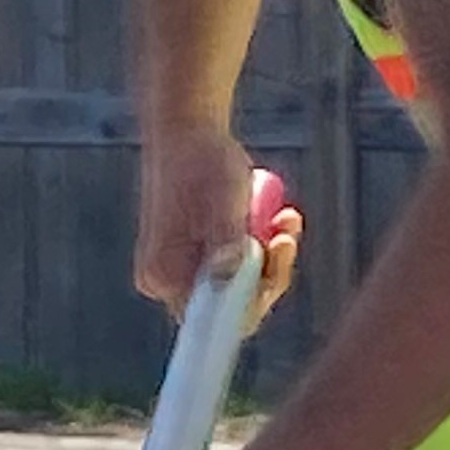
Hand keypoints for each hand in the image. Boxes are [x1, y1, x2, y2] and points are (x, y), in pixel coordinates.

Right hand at [136, 128, 301, 328]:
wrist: (188, 129)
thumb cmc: (202, 161)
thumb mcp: (223, 201)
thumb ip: (227, 245)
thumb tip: (230, 282)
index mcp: (164, 276)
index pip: (214, 321)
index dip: (250, 305)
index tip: (274, 276)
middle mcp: (167, 281)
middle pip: (231, 303)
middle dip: (267, 271)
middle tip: (285, 235)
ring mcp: (181, 269)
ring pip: (239, 282)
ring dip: (269, 255)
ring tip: (284, 218)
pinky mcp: (196, 255)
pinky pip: (237, 265)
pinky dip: (258, 246)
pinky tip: (276, 219)